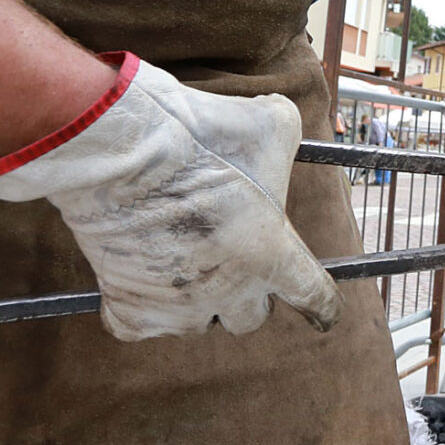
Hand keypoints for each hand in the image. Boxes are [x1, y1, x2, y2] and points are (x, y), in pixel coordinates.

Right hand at [0, 54, 339, 339]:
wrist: (119, 149)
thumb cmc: (197, 134)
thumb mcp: (269, 121)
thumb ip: (286, 134)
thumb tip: (280, 119)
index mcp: (270, 253)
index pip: (312, 295)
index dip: (322, 305)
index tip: (325, 314)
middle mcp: (228, 289)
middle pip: (251, 318)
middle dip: (249, 295)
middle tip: (235, 260)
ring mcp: (176, 304)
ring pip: (197, 324)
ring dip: (197, 301)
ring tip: (185, 264)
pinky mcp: (129, 304)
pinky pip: (140, 325)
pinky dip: (142, 308)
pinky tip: (142, 282)